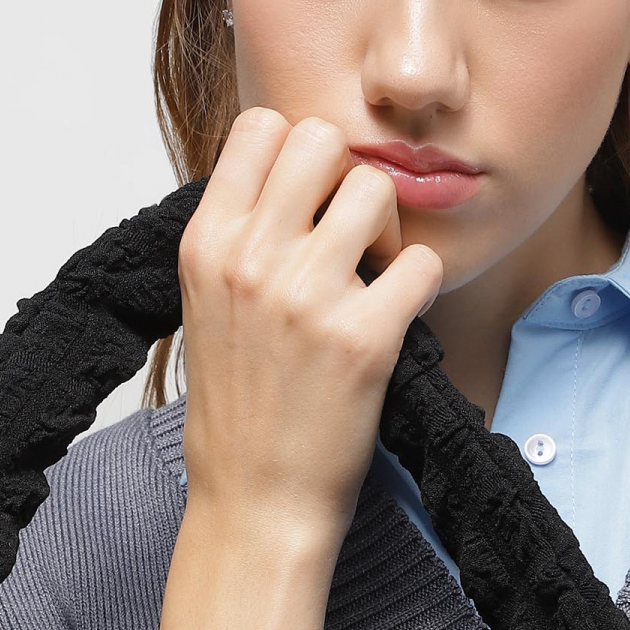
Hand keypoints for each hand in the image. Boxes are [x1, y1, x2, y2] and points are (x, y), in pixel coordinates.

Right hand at [174, 108, 446, 550]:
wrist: (254, 502)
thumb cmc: (238, 408)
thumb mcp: (207, 303)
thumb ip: (240, 233)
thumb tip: (289, 173)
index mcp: (206, 243)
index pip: (262, 126)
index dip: (298, 154)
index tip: (308, 203)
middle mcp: (250, 259)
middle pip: (323, 139)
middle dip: (346, 178)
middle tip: (349, 236)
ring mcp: (307, 296)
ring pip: (376, 190)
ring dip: (388, 229)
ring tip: (374, 279)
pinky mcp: (363, 338)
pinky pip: (423, 263)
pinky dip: (423, 285)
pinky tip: (399, 316)